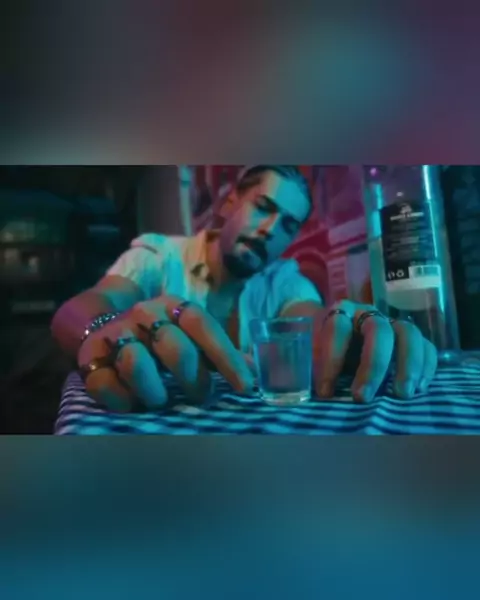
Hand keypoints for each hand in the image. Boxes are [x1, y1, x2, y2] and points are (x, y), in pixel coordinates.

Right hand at [77, 296, 254, 411]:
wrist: (106, 331)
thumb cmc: (161, 340)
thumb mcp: (192, 339)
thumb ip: (220, 355)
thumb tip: (256, 374)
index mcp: (173, 305)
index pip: (203, 325)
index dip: (227, 358)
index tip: (246, 388)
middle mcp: (143, 313)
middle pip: (174, 346)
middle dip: (193, 379)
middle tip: (202, 398)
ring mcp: (115, 334)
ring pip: (135, 362)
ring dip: (155, 390)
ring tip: (162, 401)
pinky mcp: (89, 358)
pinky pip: (104, 383)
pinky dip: (121, 399)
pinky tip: (133, 405)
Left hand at [312, 300, 437, 401]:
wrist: (330, 329)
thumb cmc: (318, 345)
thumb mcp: (308, 352)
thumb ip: (311, 369)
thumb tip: (318, 398)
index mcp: (339, 312)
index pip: (337, 330)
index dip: (331, 361)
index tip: (325, 392)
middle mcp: (367, 313)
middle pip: (378, 331)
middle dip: (373, 366)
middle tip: (364, 398)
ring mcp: (391, 322)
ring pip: (408, 334)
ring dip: (408, 365)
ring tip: (402, 395)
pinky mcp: (408, 337)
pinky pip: (426, 346)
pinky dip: (426, 366)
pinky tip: (419, 389)